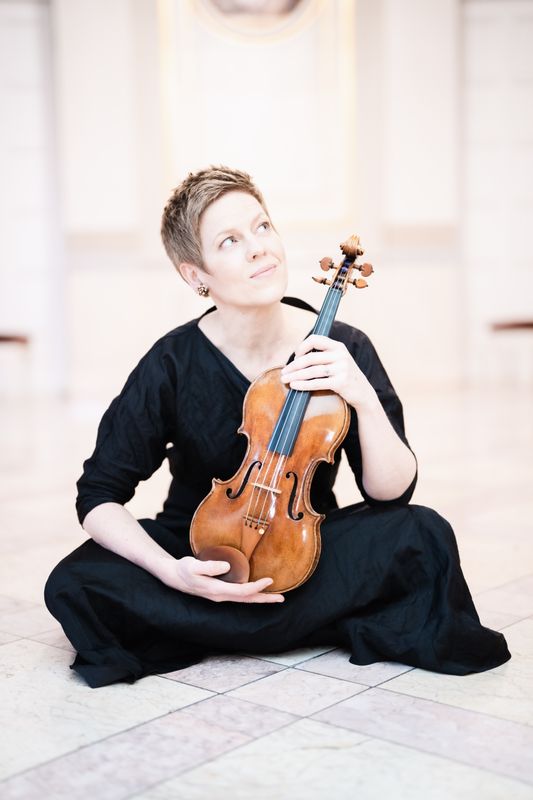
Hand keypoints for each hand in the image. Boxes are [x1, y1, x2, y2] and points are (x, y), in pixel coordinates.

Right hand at [158, 556, 284, 603]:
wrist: (173, 576)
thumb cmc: (183, 569)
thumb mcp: (193, 565)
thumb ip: (209, 567)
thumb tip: (227, 567)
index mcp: (216, 590)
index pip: (241, 591)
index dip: (256, 587)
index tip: (270, 580)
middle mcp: (220, 596)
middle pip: (246, 599)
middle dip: (264, 599)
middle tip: (281, 598)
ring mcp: (220, 595)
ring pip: (244, 599)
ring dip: (259, 598)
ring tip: (275, 597)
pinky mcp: (220, 591)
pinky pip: (239, 595)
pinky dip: (251, 594)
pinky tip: (257, 591)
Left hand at [280, 334, 374, 408]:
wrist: (364, 392)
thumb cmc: (346, 376)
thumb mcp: (339, 360)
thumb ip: (324, 355)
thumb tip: (298, 356)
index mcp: (338, 346)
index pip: (315, 339)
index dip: (302, 347)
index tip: (295, 356)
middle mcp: (341, 355)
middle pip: (310, 358)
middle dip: (294, 365)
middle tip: (284, 372)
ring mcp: (342, 369)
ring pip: (312, 370)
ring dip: (295, 375)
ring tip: (285, 379)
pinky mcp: (341, 382)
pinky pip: (317, 383)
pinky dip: (303, 385)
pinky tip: (294, 386)